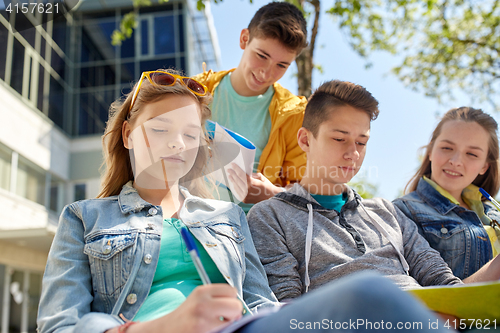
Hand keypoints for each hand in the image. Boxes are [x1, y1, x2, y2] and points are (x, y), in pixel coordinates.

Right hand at [122, 284, 242, 332]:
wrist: (164, 331)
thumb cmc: (186, 316)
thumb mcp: (198, 299)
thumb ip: (217, 297)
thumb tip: (239, 307)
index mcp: (202, 291)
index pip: (232, 291)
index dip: (231, 300)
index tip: (225, 306)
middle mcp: (202, 304)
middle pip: (235, 305)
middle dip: (234, 313)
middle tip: (224, 318)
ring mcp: (203, 321)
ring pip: (233, 321)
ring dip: (229, 324)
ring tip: (216, 325)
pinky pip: (225, 330)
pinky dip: (222, 331)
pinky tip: (211, 331)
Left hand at [227, 164, 282, 203]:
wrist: (271, 199)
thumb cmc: (267, 186)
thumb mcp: (261, 177)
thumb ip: (252, 175)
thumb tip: (245, 173)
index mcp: (252, 182)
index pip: (241, 174)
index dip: (236, 169)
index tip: (232, 164)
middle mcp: (247, 189)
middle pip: (237, 180)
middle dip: (232, 174)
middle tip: (229, 170)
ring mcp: (245, 195)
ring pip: (236, 186)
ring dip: (232, 180)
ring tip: (230, 176)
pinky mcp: (244, 200)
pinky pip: (238, 192)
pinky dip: (235, 187)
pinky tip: (234, 183)